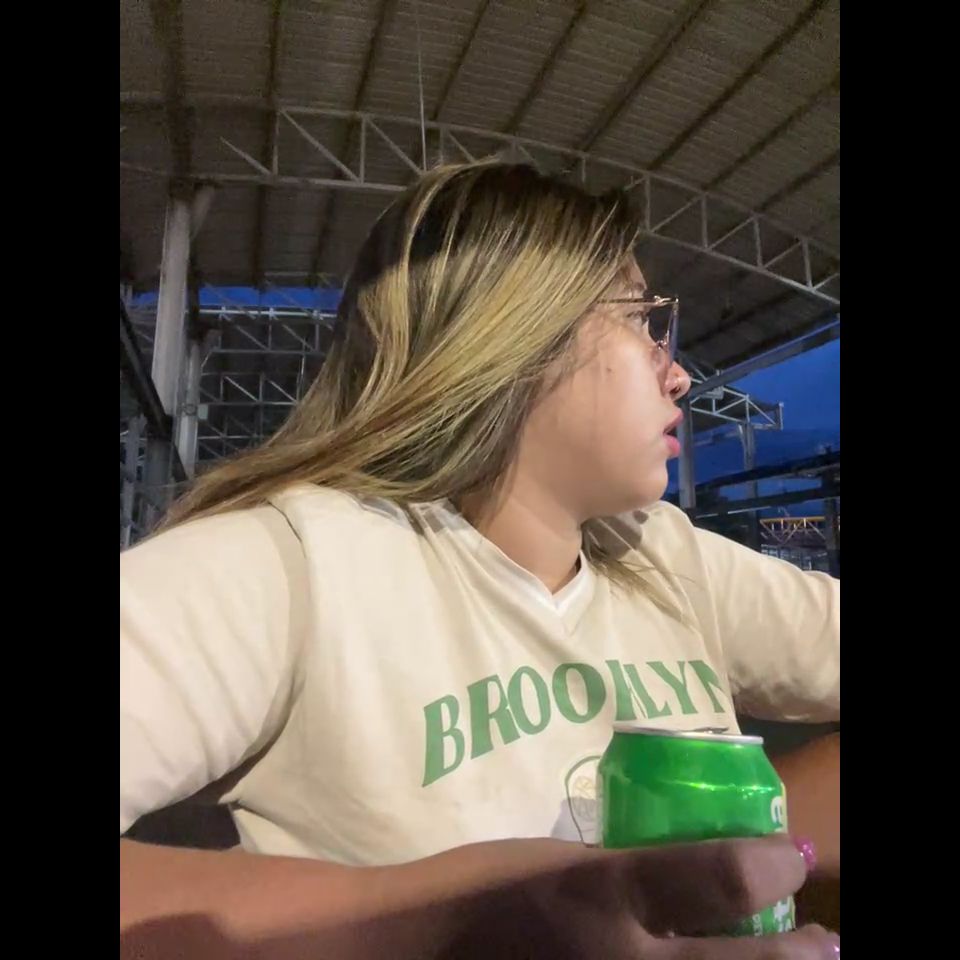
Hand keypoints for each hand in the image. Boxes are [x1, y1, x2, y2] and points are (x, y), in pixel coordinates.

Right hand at [440, 834, 838, 958]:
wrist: (422, 953)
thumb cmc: (490, 891)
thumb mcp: (571, 864)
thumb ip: (646, 869)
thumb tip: (724, 867)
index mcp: (607, 900)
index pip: (719, 876)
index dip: (773, 864)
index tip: (797, 856)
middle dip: (800, 954)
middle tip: (826, 943)